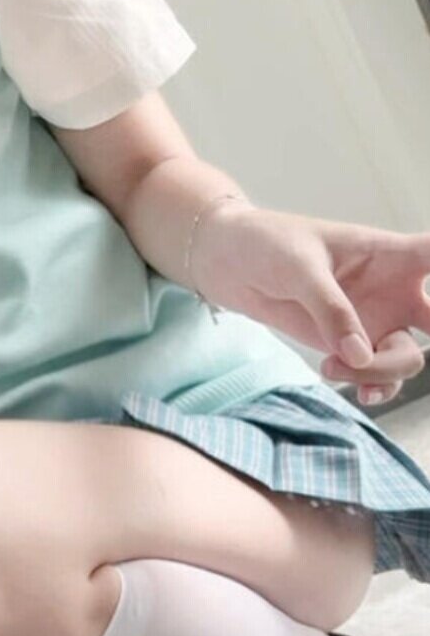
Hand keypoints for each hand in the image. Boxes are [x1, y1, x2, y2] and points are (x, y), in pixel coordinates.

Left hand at [191, 201, 429, 406]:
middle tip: (406, 349)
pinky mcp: (350, 346)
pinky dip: (374, 387)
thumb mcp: (300, 268)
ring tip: (334, 366)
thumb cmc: (268, 244)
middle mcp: (393, 289)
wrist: (229, 264)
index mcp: (389, 253)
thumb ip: (331, 309)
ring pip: (407, 357)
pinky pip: (379, 376)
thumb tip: (359, 355)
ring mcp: (375, 320)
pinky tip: (359, 390)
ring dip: (381, 371)